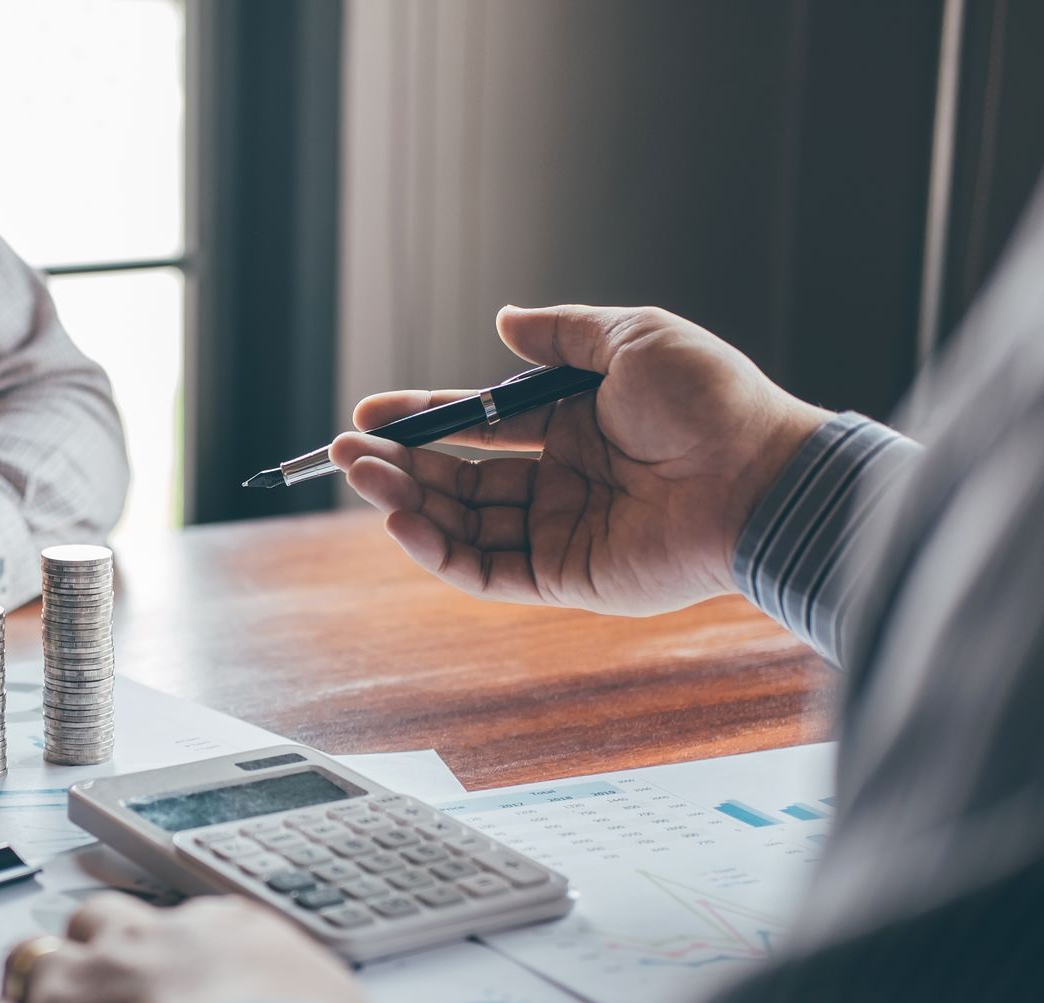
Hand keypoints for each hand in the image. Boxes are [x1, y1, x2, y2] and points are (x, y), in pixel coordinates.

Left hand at [0, 895, 400, 1002]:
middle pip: (101, 921)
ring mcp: (77, 990)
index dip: (172, 949)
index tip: (173, 964)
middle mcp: (142, 946)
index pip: (186, 924)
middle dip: (97, 944)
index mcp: (223, 934)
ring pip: (36, 959)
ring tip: (32, 998)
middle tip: (99, 975)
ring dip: (35, 980)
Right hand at [329, 305, 830, 614]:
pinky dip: (439, 549)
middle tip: (344, 452)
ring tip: (361, 478)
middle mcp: (561, 479)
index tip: (368, 413)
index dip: (422, 418)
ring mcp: (560, 531)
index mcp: (573, 423)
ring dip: (405, 501)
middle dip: (398, 463)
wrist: (761, 475)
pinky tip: (403, 521)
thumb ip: (563, 335)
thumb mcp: (633, 339)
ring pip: (462, 522)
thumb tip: (502, 320)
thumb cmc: (712, 401)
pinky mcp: (565, 578)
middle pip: (458, 476)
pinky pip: (486, 570)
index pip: (478, 423)